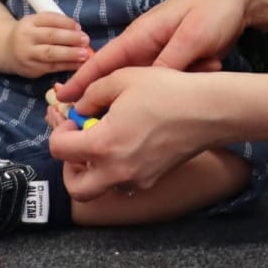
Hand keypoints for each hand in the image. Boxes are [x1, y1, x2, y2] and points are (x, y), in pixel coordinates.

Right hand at [4, 11, 91, 78]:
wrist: (7, 50)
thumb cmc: (31, 34)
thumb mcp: (38, 23)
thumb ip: (56, 24)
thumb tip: (79, 30)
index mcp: (30, 21)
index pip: (49, 19)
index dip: (65, 22)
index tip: (79, 26)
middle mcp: (26, 37)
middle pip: (50, 36)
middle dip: (70, 38)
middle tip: (85, 40)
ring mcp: (27, 54)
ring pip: (50, 54)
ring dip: (70, 54)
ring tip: (85, 54)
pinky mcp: (30, 69)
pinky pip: (51, 68)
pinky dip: (67, 66)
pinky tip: (78, 65)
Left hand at [47, 66, 221, 199]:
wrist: (209, 110)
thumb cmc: (167, 91)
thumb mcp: (121, 78)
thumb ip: (90, 94)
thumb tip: (79, 109)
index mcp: (102, 144)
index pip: (58, 149)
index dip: (59, 131)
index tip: (74, 119)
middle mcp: (116, 170)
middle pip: (76, 187)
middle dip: (70, 168)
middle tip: (80, 145)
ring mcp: (137, 179)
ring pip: (101, 188)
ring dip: (95, 169)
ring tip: (107, 142)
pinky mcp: (154, 179)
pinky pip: (125, 182)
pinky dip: (118, 168)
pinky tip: (131, 143)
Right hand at [56, 0, 255, 102]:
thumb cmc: (213, 9)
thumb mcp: (192, 38)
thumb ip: (168, 64)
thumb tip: (145, 90)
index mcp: (141, 35)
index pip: (103, 62)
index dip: (81, 82)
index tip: (61, 100)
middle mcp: (146, 46)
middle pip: (122, 79)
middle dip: (123, 96)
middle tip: (126, 116)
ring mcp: (162, 54)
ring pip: (153, 83)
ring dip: (173, 84)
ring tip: (200, 68)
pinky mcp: (178, 62)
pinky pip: (173, 80)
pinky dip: (190, 78)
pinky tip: (212, 62)